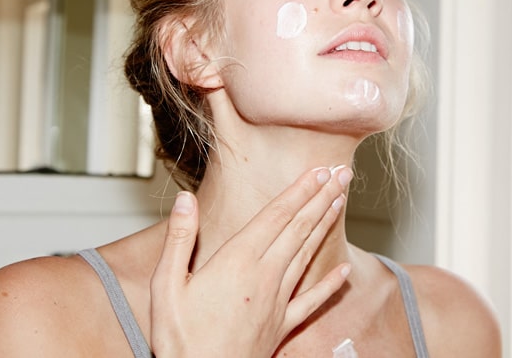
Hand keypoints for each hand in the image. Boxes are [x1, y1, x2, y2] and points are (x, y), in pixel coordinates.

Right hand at [150, 166, 351, 357]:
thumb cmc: (180, 340)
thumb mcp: (166, 286)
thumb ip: (179, 240)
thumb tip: (186, 200)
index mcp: (237, 262)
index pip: (276, 215)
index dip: (300, 190)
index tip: (319, 170)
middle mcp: (264, 277)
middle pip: (299, 228)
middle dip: (322, 198)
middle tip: (342, 174)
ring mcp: (277, 301)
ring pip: (308, 254)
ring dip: (326, 225)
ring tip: (341, 201)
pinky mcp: (282, 325)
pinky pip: (312, 300)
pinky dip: (331, 284)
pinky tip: (345, 271)